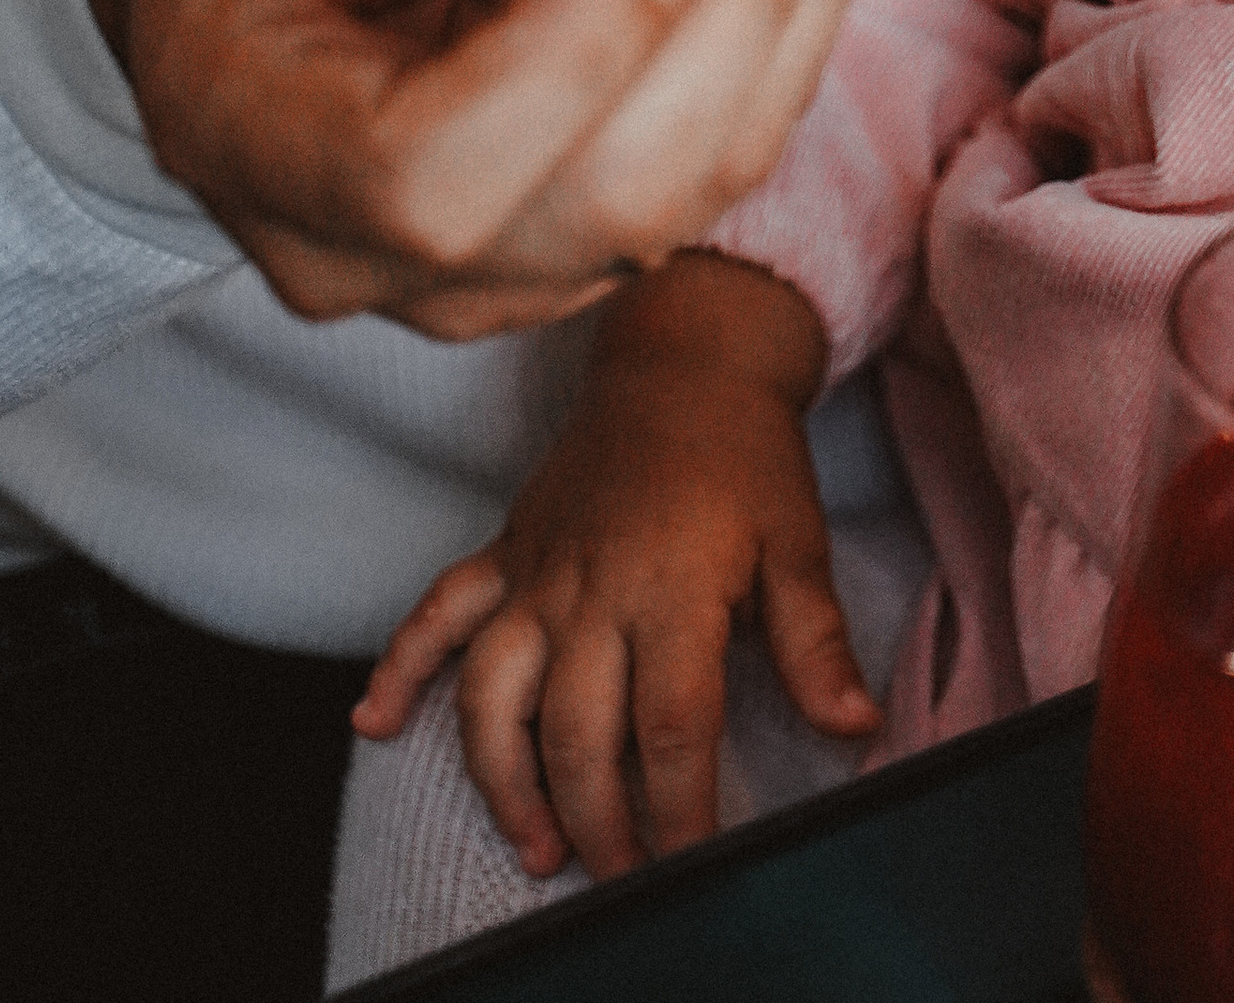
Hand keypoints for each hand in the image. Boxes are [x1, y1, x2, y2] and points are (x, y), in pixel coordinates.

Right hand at [352, 251, 875, 873]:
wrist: (686, 357)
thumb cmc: (748, 457)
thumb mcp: (799, 543)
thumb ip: (818, 644)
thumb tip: (859, 729)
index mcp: (673, 588)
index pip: (672, 722)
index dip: (681, 806)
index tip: (692, 861)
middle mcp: (593, 587)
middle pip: (577, 729)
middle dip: (596, 819)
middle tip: (621, 876)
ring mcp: (538, 572)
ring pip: (495, 693)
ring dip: (505, 778)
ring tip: (536, 846)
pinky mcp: (505, 551)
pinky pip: (438, 611)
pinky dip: (401, 665)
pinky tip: (375, 722)